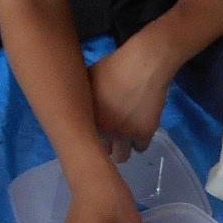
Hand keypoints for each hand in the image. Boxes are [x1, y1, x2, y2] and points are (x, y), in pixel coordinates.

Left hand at [88, 30, 176, 160]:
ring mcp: (125, 135)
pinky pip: (141, 147)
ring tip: (126, 137)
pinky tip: (140, 130)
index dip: (90, 139)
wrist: (141, 66)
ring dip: (123, 148)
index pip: (84, 143)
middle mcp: (104, 132)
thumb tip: (77, 103)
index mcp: (86, 121)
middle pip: (103, 154)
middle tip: (110, 138)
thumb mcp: (86, 80)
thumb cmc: (111, 67)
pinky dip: (139, 141)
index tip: (94, 134)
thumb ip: (82, 99)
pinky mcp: (145, 133)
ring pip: (123, 156)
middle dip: (105, 148)